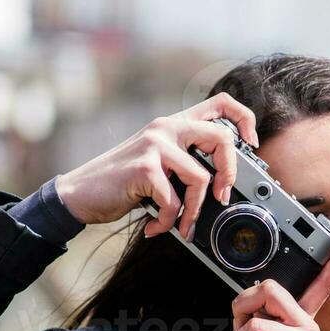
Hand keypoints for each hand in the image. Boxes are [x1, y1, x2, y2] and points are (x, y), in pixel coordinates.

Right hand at [52, 93, 259, 240]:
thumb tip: (221, 186)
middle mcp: (166, 128)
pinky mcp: (144, 168)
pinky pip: (174, 201)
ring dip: (193, 211)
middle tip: (221, 198)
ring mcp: (155, 145)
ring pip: (200, 177)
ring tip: (181, 226)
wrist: (79, 193)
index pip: (220, 103)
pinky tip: (156, 227)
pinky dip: (168, 222)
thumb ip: (183, 163)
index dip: (244, 119)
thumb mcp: (156, 163)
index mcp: (173, 124)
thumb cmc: (120, 183)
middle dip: (229, 174)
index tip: (250, 145)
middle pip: (222, 137)